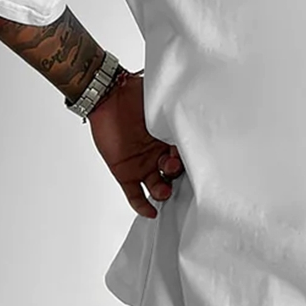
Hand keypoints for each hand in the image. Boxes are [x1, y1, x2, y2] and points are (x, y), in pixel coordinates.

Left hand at [87, 70, 185, 218]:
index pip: (187, 155)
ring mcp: (143, 164)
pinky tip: (151, 212)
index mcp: (172, 138)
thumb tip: (197, 102)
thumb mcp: (162, 101)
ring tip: (163, 189)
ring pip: (158, 186)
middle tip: (172, 167)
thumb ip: (178, 107)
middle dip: (176, 176)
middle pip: (174, 174)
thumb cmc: (135, 93)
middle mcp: (160, 154)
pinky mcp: (125, 171)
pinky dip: (143, 205)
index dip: (191, 160)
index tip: (194, 160)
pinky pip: (135, 194)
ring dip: (163, 192)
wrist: (107, 95)